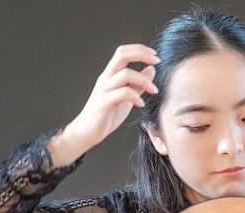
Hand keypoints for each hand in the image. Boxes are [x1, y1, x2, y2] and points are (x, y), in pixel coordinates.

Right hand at [48, 44, 159, 167]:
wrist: (86, 132)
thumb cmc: (106, 115)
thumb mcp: (126, 98)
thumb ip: (137, 84)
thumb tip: (151, 69)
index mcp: (110, 75)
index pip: (123, 52)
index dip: (139, 50)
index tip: (155, 55)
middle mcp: (106, 79)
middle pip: (121, 56)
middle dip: (141, 54)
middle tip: (157, 61)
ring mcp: (104, 90)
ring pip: (124, 74)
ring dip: (143, 80)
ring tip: (153, 90)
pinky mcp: (104, 104)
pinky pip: (121, 94)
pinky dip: (135, 97)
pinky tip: (141, 104)